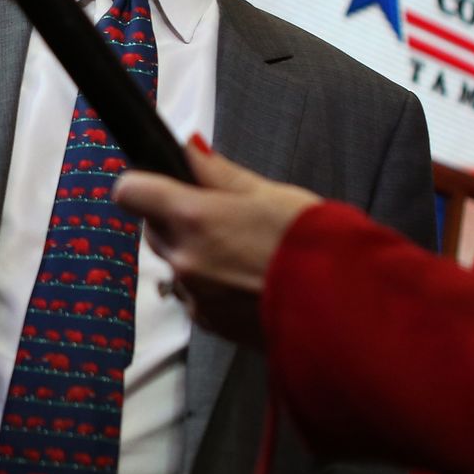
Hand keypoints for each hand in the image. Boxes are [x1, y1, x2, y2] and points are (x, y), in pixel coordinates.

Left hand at [113, 139, 322, 347]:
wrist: (342, 309)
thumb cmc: (312, 243)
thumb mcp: (268, 194)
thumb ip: (218, 173)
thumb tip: (188, 148)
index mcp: (194, 218)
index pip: (130, 192)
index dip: (143, 183)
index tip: (161, 181)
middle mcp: (185, 259)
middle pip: (151, 229)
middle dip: (172, 218)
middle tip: (215, 215)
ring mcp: (194, 296)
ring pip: (172, 264)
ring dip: (190, 254)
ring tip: (238, 252)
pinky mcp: (209, 324)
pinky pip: (191, 296)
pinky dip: (206, 286)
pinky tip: (243, 280)